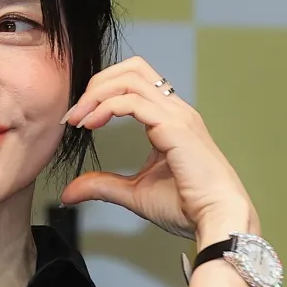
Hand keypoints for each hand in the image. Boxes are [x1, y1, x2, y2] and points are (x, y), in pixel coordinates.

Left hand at [60, 56, 256, 239]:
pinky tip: (91, 124)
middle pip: (132, 68)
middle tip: (73, 113)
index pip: (133, 82)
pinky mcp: (175, 128)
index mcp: (169, 119)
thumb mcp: (133, 194)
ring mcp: (177, 116)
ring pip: (130, 79)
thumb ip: (103, 186)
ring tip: (77, 119)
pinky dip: (106, 107)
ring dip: (96, 94)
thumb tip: (69, 192)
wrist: (217, 219)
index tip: (77, 120)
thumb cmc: (187, 206)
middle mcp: (175, 110)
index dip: (101, 92)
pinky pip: (134, 102)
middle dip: (96, 83)